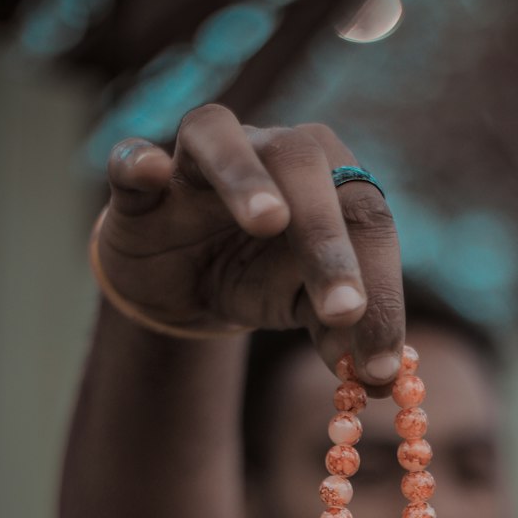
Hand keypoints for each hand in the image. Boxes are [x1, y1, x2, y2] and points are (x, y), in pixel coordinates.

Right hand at [94, 105, 404, 386]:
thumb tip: (378, 377)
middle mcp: (271, 149)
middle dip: (328, 241)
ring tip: (267, 221)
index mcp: (329, 176)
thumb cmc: (256, 281)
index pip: (366, 217)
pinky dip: (140, 162)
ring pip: (224, 140)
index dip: (382, 288)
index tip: (380, 363)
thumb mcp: (302, 309)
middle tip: (345, 310)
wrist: (181, 282)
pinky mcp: (140, 182)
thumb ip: (338, 330)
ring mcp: (200, 157)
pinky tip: (150, 173)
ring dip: (246, 178)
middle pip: (307, 167)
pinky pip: (134, 158)